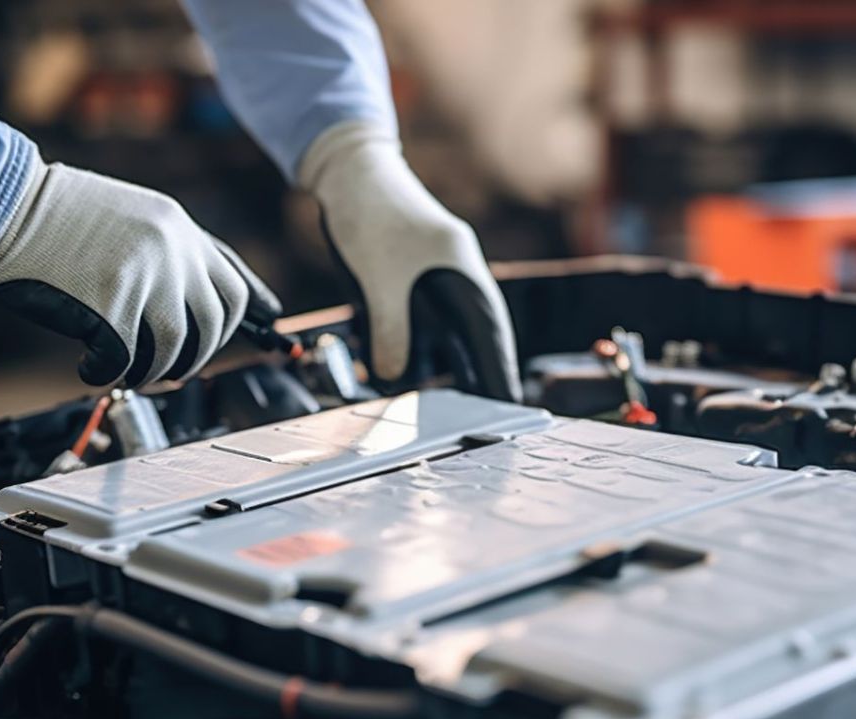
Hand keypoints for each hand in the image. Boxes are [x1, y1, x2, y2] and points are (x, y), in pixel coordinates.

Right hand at [0, 161, 279, 386]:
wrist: (0, 204)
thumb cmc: (57, 217)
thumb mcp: (133, 216)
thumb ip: (172, 254)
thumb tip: (204, 302)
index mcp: (179, 228)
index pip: (233, 285)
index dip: (246, 317)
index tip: (268, 331)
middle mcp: (171, 251)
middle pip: (213, 325)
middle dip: (196, 356)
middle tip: (173, 369)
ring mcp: (143, 277)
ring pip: (174, 349)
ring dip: (152, 371)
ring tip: (130, 370)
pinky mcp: (109, 305)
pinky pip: (124, 361)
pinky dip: (107, 374)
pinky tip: (90, 366)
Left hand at [299, 122, 520, 401]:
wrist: (347, 168)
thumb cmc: (368, 213)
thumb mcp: (376, 281)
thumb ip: (389, 331)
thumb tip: (394, 378)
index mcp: (462, 269)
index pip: (489, 333)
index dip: (499, 370)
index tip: (509, 403)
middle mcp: (457, 273)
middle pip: (480, 334)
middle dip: (484, 373)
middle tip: (492, 413)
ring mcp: (437, 274)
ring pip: (454, 328)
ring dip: (454, 361)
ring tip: (459, 401)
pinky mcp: (415, 276)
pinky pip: (430, 319)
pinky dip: (425, 345)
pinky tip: (414, 368)